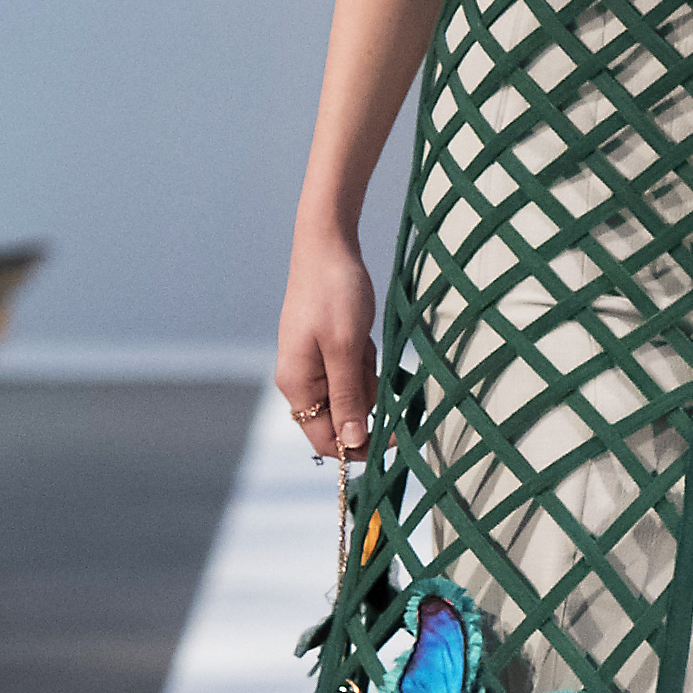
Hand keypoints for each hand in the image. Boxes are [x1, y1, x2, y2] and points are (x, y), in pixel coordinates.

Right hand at [276, 224, 376, 462]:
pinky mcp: (330, 350)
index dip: (358, 448)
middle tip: (383, 379)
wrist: (329, 244)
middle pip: (339, 419)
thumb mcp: (346, 348)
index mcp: (297, 384)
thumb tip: (351, 443)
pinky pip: (355, 373)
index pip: (324, 439)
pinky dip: (369, 362)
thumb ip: (348, 397)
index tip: (395, 442)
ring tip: (367, 346)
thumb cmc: (335, 293)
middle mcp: (302, 380)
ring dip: (370, 381)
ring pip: (352, 395)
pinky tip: (366, 338)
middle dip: (368, 408)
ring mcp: (315, 365)